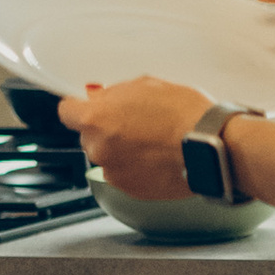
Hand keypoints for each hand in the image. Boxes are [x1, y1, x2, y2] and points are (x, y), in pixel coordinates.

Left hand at [63, 75, 216, 202]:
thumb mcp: (145, 85)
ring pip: (107, 156)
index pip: (66, 111)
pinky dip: (135, 166)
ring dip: (121, 148)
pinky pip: (124, 173)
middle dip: (105, 128)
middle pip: (88, 135)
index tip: (86, 107)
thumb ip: (114, 93)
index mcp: (95, 119)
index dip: (78, 107)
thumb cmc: (184, 114)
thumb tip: (102, 98)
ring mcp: (113, 172)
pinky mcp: (130, 189)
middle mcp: (98, 148)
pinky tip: (156, 155)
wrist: (209, 146)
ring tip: (151, 139)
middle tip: (134, 120)